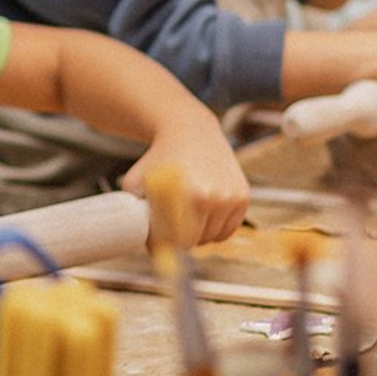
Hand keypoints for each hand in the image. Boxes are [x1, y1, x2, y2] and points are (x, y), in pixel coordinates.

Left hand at [120, 112, 248, 245]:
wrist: (190, 131)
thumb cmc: (159, 158)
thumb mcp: (135, 183)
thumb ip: (133, 213)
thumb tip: (137, 241)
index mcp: (186, 196)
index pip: (174, 243)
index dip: (160, 244)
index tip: (153, 239)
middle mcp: (212, 198)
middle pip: (192, 243)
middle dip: (177, 237)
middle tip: (167, 223)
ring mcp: (230, 198)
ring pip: (211, 238)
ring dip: (197, 232)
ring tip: (184, 211)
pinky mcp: (242, 197)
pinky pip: (227, 230)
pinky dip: (214, 227)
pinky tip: (202, 209)